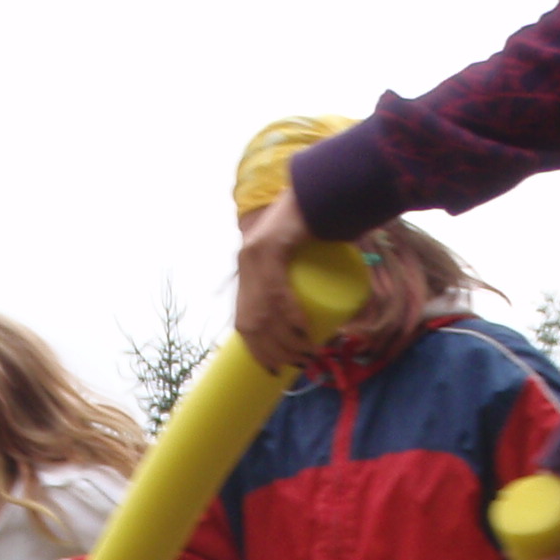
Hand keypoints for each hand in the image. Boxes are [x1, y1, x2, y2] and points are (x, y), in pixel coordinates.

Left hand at [236, 191, 318, 371]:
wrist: (316, 191)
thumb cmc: (312, 229)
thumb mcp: (294, 260)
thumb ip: (292, 282)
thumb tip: (308, 319)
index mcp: (247, 268)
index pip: (243, 319)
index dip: (254, 348)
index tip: (270, 369)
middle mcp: (246, 261)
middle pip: (252, 320)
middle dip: (270, 351)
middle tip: (292, 367)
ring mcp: (255, 253)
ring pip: (265, 310)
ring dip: (285, 341)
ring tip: (304, 356)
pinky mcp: (272, 247)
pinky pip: (278, 290)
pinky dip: (290, 316)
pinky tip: (302, 332)